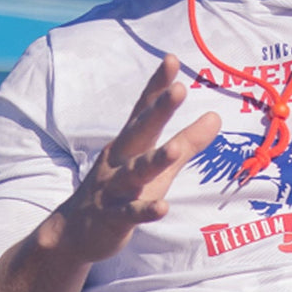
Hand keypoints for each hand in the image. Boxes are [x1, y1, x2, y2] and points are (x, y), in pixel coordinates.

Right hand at [0, 56, 219, 291]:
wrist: (74, 232)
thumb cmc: (122, 191)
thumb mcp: (156, 166)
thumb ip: (186, 142)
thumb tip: (217, 116)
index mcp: (129, 144)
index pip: (143, 110)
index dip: (157, 86)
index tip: (171, 59)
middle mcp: (118, 161)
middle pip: (139, 132)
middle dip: (158, 111)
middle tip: (178, 89)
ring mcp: (114, 189)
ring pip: (135, 172)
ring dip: (155, 160)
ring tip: (175, 150)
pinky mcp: (113, 218)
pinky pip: (130, 213)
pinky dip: (145, 210)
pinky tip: (163, 207)